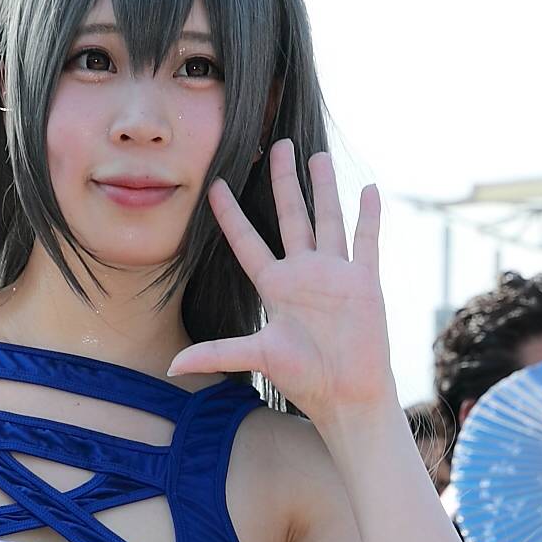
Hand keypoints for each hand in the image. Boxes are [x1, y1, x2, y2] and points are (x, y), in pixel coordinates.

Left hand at [168, 144, 393, 424]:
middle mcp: (304, 274)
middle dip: (283, 180)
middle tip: (277, 145)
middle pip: (290, 215)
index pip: (247, 241)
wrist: (347, 396)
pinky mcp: (364, 281)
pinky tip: (368, 188)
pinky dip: (369, 215)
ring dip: (324, 187)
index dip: (230, 214)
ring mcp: (335, 274)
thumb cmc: (304, 379)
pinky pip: (366, 241)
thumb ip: (217, 353)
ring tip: (318, 155)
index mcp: (275, 286)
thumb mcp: (257, 358)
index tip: (214, 185)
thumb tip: (172, 367)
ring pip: (328, 218)